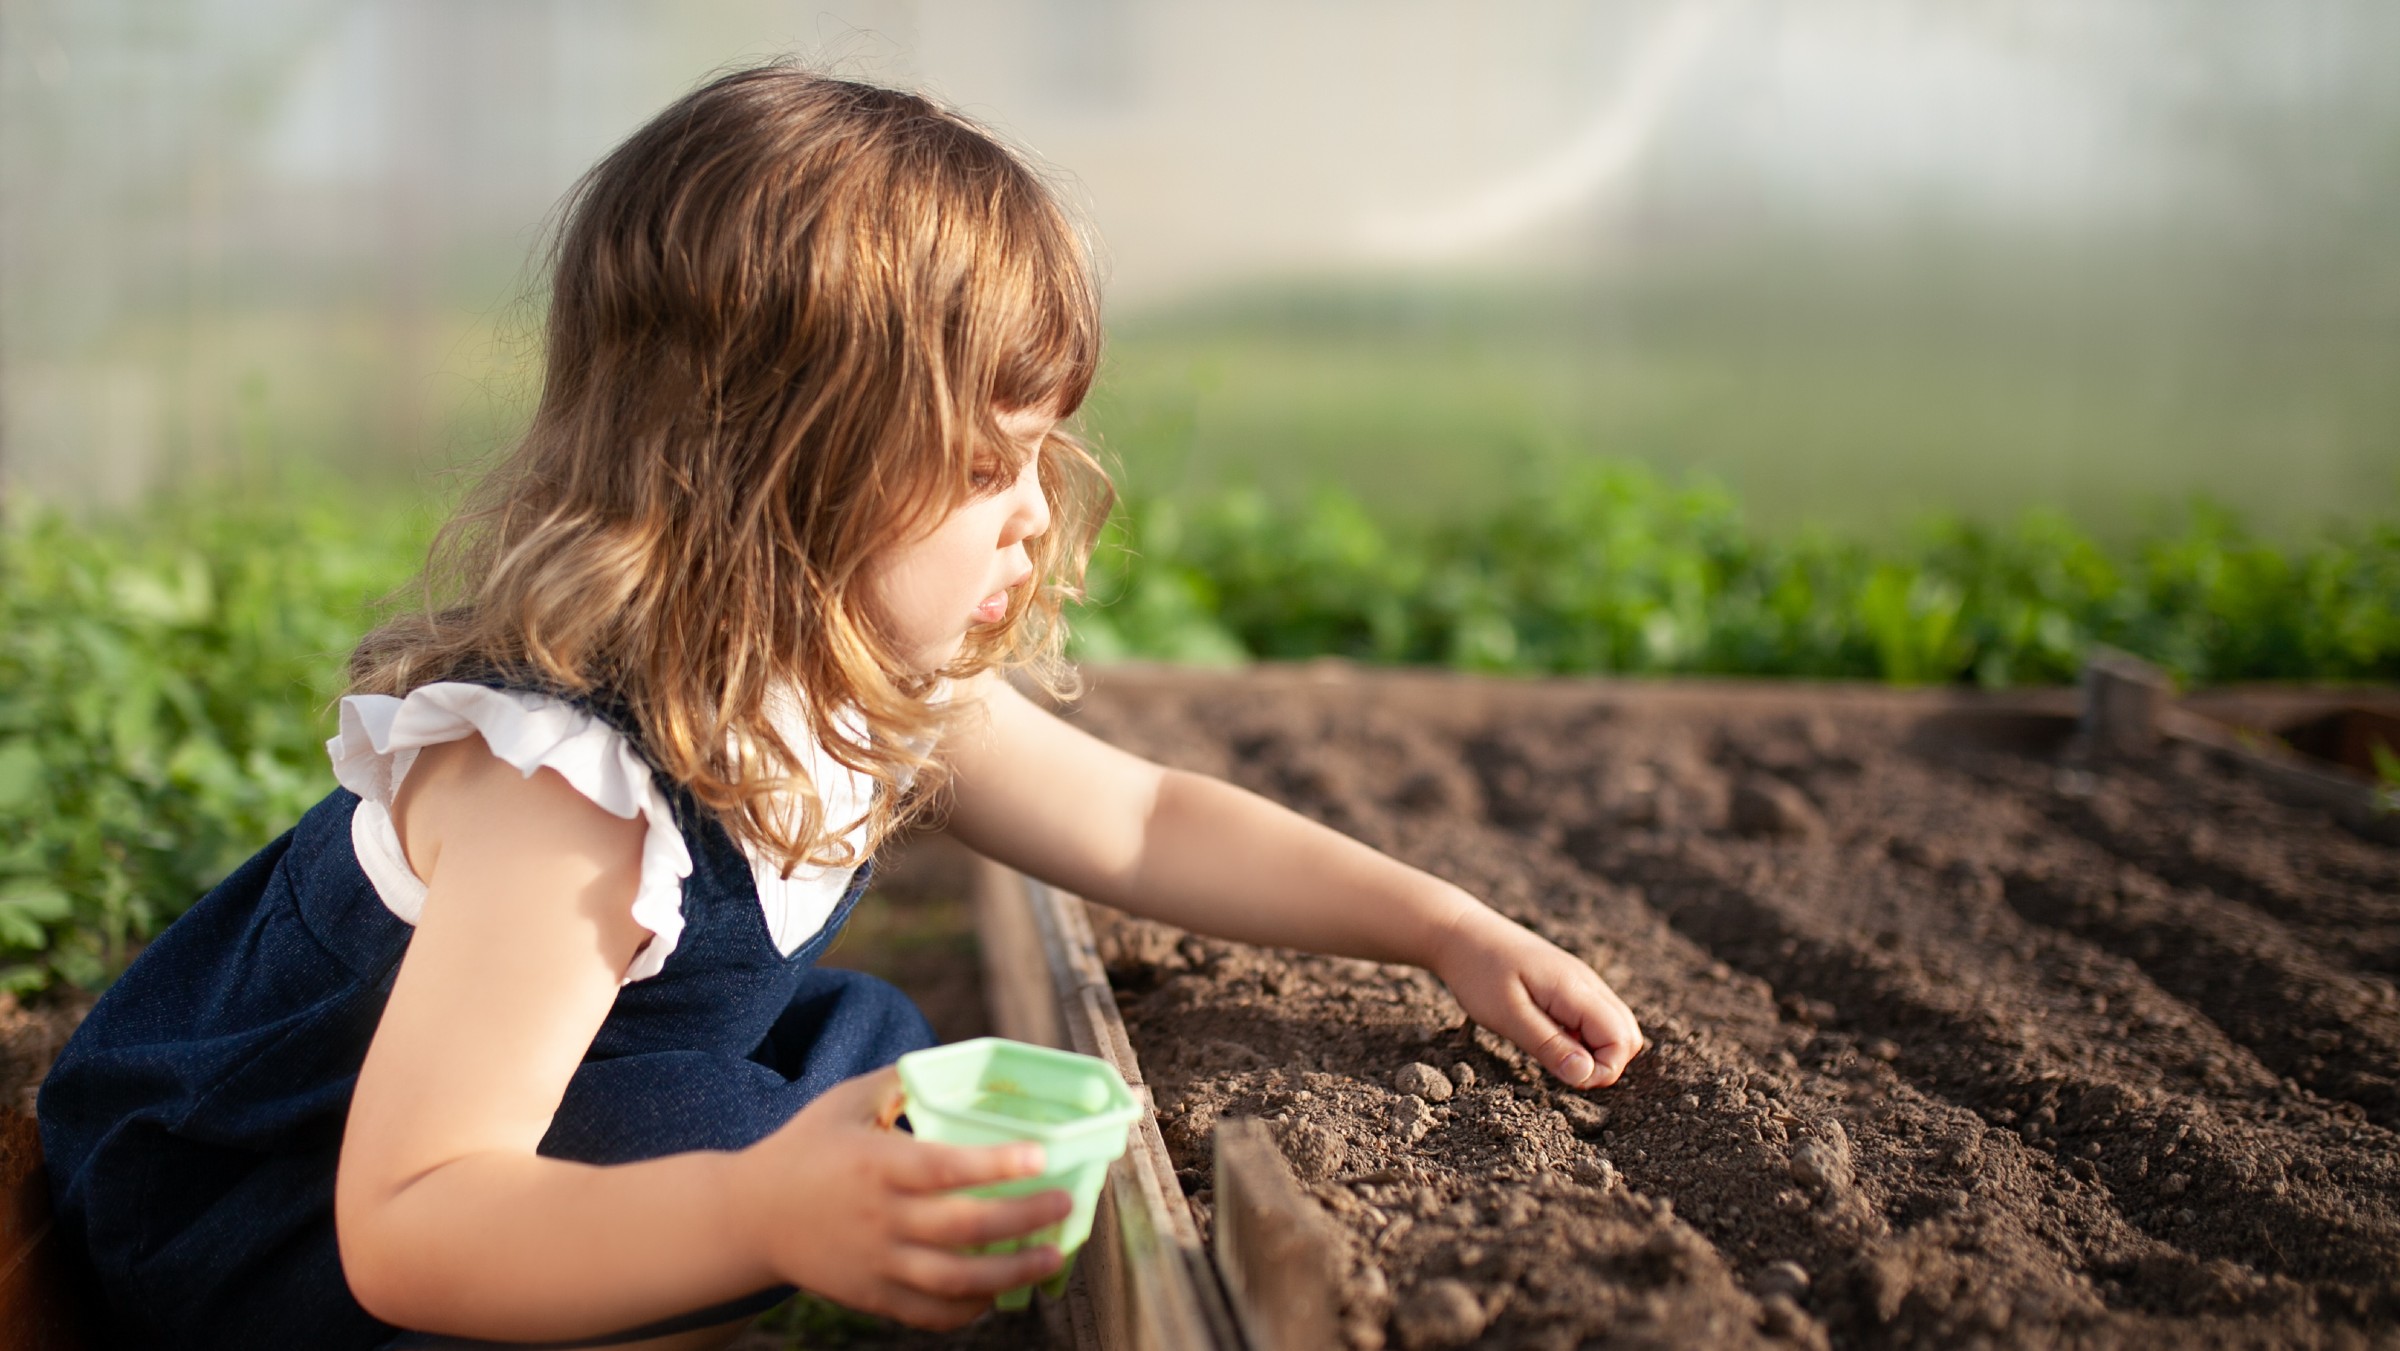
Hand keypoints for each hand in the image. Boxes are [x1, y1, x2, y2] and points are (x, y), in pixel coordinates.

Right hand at [733, 1068, 1071, 1328]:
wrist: (747, 1217)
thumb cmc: (803, 1149)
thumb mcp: (844, 1102)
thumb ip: (897, 1081)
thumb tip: (948, 1061)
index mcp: (876, 1165)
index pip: (944, 1167)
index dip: (996, 1165)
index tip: (1040, 1157)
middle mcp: (880, 1218)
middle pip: (964, 1226)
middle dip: (1024, 1219)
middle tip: (1063, 1205)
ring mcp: (877, 1263)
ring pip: (956, 1279)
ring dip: (1011, 1271)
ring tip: (1050, 1256)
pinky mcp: (872, 1296)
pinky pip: (929, 1313)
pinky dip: (969, 1309)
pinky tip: (999, 1292)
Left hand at [1427, 901, 1644, 1089]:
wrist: (1460, 932)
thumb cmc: (1478, 973)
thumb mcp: (1508, 1016)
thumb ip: (1549, 1046)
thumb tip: (1586, 1076)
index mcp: (1576, 989)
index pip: (1621, 1040)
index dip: (1603, 1070)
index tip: (1566, 1075)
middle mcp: (1588, 982)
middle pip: (1628, 1034)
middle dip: (1604, 1063)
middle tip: (1560, 1067)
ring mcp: (1581, 980)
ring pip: (1614, 1025)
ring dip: (1593, 1050)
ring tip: (1551, 1049)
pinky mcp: (1569, 983)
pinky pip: (1594, 1016)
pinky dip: (1581, 1035)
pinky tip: (1547, 1033)